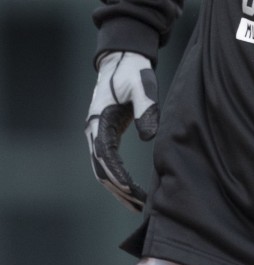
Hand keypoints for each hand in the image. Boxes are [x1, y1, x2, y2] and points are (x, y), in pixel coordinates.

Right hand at [85, 51, 158, 212]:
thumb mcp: (142, 85)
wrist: (122, 59)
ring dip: (117, 188)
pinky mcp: (105, 133)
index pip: (105, 155)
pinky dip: (117, 177)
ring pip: (102, 169)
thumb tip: (149, 137)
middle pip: (101, 168)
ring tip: (138, 205)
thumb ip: (146, 108)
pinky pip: (107, 162)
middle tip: (140, 206)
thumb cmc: (132, 71)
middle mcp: (93, 130)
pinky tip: (131, 188)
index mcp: (99, 120)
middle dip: (119, 189)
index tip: (131, 189)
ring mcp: (96, 133)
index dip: (117, 174)